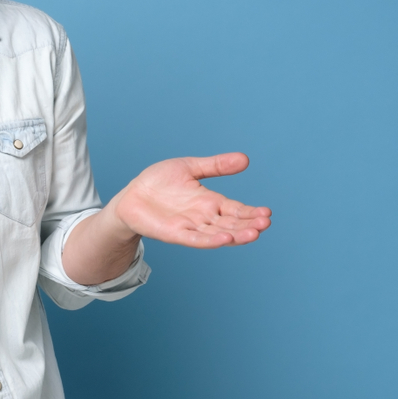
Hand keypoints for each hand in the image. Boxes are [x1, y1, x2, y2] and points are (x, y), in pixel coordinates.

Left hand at [111, 153, 271, 247]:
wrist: (131, 195)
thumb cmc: (159, 182)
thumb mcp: (189, 167)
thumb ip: (215, 165)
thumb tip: (245, 159)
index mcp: (210, 202)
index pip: (236, 209)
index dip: (251, 212)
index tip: (267, 213)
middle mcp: (204, 217)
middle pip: (231, 224)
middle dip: (248, 225)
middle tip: (265, 223)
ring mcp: (190, 226)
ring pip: (217, 234)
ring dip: (236, 235)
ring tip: (254, 233)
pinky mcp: (174, 233)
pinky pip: (195, 239)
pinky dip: (210, 240)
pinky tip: (224, 239)